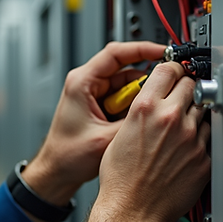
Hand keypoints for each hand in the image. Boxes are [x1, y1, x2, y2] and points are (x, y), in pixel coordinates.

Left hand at [22, 42, 165, 207]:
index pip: (115, 53)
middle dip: (146, 79)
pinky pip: (124, 99)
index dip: (142, 49)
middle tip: (165, 87)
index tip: (164, 52)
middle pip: (125, 68)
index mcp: (81, 82)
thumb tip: (158, 107)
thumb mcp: (106, 139)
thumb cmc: (67, 156)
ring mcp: (94, 95)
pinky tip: (141, 119)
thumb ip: (133, 120)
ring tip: (152, 110)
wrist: (57, 172)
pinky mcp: (100, 106)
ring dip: (141, 96)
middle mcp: (87, 84)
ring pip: (127, 85)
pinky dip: (135, 106)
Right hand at [83, 62, 210, 221]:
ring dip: (195, 112)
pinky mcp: (203, 157)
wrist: (132, 209)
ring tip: (182, 126)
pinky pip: (209, 136)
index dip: (172, 69)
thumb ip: (140, 111)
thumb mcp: (119, 135)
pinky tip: (186, 146)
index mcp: (145, 109)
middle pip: (191, 84)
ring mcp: (190, 138)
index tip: (174, 73)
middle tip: (181, 97)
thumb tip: (151, 101)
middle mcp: (170, 119)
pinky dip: (200, 137)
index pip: (168, 69)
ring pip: (203, 109)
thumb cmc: (121, 179)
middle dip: (186, 88)